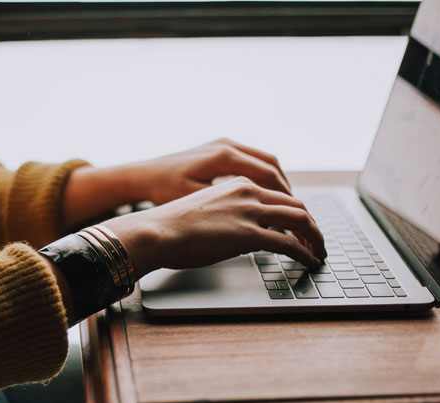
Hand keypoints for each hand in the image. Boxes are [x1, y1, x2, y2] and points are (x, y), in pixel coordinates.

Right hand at [102, 176, 325, 276]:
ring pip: (300, 220)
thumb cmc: (170, 225)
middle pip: (295, 204)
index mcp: (237, 184)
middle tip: (317, 240)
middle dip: (311, 224)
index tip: (300, 226)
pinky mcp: (249, 234)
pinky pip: (289, 244)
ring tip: (319, 252)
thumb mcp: (203, 210)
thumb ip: (226, 214)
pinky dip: (305, 253)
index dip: (294, 211)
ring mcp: (250, 212)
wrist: (156, 231)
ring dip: (315, 238)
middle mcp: (248, 192)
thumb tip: (234, 232)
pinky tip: (309, 261)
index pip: (278, 194)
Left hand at [122, 138, 290, 204]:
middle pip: (272, 166)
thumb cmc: (163, 191)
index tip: (295, 217)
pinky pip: (252, 160)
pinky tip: (265, 195)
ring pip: (265, 161)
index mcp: (224, 157)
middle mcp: (227, 145)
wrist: (141, 175)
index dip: (286, 199)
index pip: (269, 176)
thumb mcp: (197, 202)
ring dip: (278, 183)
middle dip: (287, 191)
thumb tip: (260, 222)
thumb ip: (229, 209)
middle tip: (298, 213)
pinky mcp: (218, 148)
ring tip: (286, 206)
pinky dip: (264, 176)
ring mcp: (223, 144)